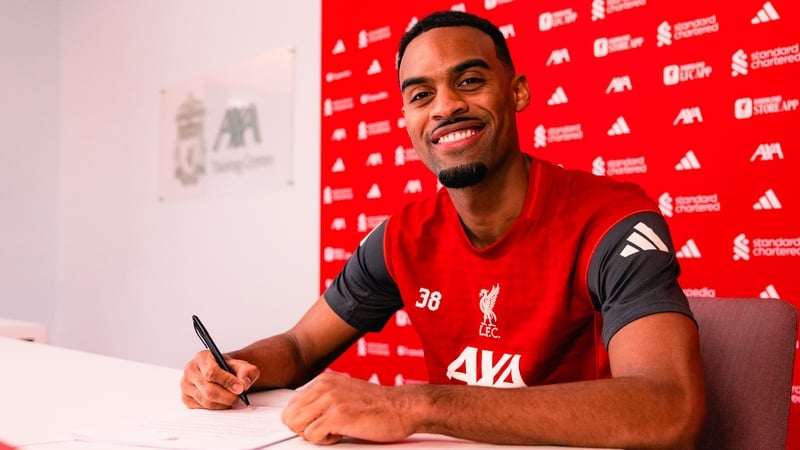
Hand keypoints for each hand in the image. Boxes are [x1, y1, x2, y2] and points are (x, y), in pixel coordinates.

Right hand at [180, 349, 258, 408]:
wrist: (219, 370)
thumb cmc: (226, 367)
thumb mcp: (239, 364)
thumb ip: (246, 370)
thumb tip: (244, 382)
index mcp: (202, 357)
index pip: (211, 372)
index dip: (227, 382)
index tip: (240, 388)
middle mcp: (190, 370)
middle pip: (209, 390)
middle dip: (227, 397)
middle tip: (239, 398)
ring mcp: (186, 385)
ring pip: (206, 401)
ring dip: (223, 404)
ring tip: (233, 400)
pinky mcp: (186, 398)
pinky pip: (202, 408)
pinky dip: (216, 408)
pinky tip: (223, 402)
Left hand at [281, 372, 416, 443]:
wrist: (403, 407)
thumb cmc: (378, 405)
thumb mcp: (345, 394)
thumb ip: (324, 399)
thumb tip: (302, 416)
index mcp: (324, 381)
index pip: (292, 404)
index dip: (302, 420)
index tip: (316, 425)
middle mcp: (324, 387)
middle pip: (290, 416)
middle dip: (303, 428)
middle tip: (324, 430)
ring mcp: (331, 400)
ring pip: (296, 425)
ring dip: (313, 434)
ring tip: (333, 431)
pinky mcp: (338, 415)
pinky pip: (312, 435)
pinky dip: (325, 441)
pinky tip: (341, 434)